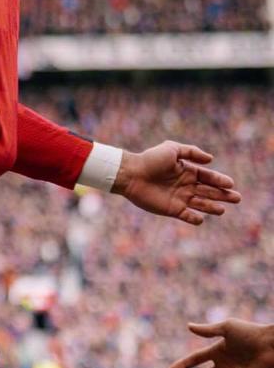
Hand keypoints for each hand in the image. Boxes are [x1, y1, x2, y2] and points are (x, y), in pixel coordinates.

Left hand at [112, 142, 239, 225]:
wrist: (131, 173)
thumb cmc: (150, 159)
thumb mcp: (172, 149)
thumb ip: (191, 152)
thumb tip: (211, 159)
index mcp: (187, 171)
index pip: (208, 177)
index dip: (219, 180)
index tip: (230, 183)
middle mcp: (185, 185)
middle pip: (208, 191)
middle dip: (223, 195)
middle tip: (237, 198)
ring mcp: (179, 198)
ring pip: (201, 204)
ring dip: (212, 207)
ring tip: (223, 210)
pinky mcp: (171, 209)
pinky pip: (186, 216)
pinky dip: (194, 218)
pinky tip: (201, 218)